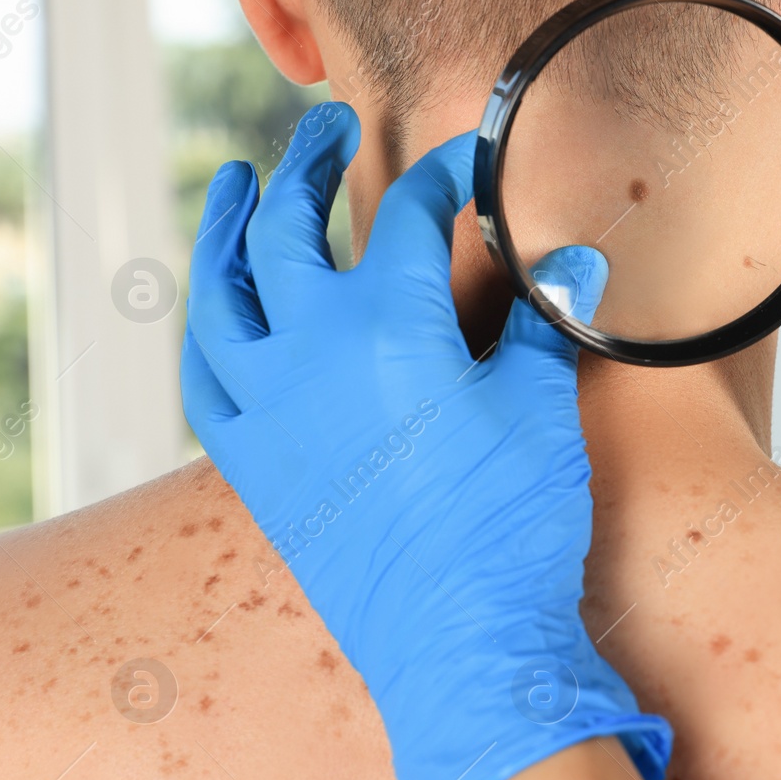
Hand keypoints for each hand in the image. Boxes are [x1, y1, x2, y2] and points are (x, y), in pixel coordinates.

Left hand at [181, 102, 670, 779]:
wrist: (462, 648)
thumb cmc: (511, 529)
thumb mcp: (542, 410)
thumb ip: (544, 324)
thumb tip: (575, 267)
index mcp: (387, 326)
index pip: (409, 218)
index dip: (444, 180)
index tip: (467, 163)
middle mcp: (307, 355)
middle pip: (287, 231)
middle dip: (308, 169)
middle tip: (325, 131)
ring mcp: (267, 413)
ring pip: (218, 296)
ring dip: (222, 232)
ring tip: (231, 191)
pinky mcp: (252, 470)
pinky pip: (204, 381)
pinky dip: (208, 334)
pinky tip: (220, 318)